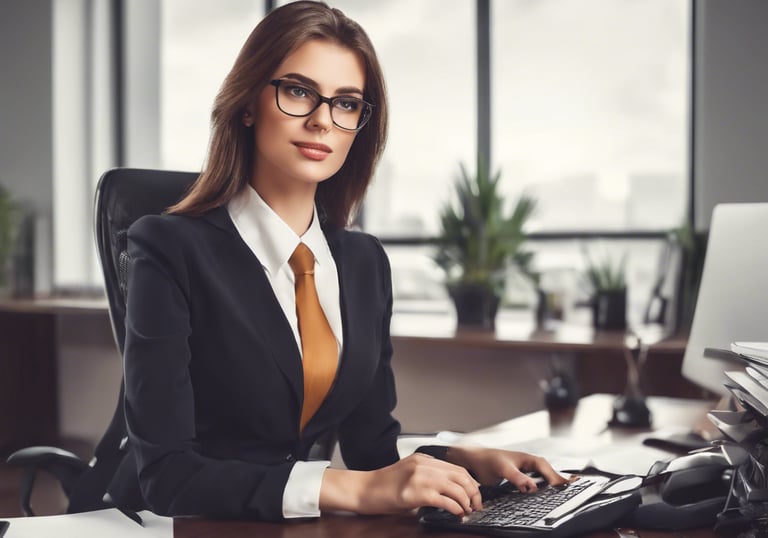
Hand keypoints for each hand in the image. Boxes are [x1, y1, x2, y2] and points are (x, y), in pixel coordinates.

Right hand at [320, 453, 481, 516]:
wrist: (363, 489)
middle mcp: (423, 465)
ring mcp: (419, 477)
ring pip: (456, 487)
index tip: (475, 495)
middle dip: (473, 493)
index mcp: (423, 459)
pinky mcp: (415, 492)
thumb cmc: (383, 486)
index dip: (470, 483)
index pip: (457, 468)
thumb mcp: (408, 474)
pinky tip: (457, 513)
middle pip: (460, 476)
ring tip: (467, 511)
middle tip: (476, 505)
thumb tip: (449, 491)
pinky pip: (444, 500)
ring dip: (466, 502)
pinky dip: (455, 508)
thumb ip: (427, 477)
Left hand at [446, 446, 568, 492]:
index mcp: (527, 458)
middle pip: (549, 471)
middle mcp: (528, 463)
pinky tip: (549, 491)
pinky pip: (537, 481)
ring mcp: (525, 470)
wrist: (474, 460)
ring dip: (554, 482)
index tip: (562, 486)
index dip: (555, 477)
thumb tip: (532, 487)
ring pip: (544, 476)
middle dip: (560, 478)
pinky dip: (545, 485)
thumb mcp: (503, 469)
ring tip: (567, 489)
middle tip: (573, 488)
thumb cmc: (487, 460)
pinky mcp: (521, 478)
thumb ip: (517, 477)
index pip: (546, 468)